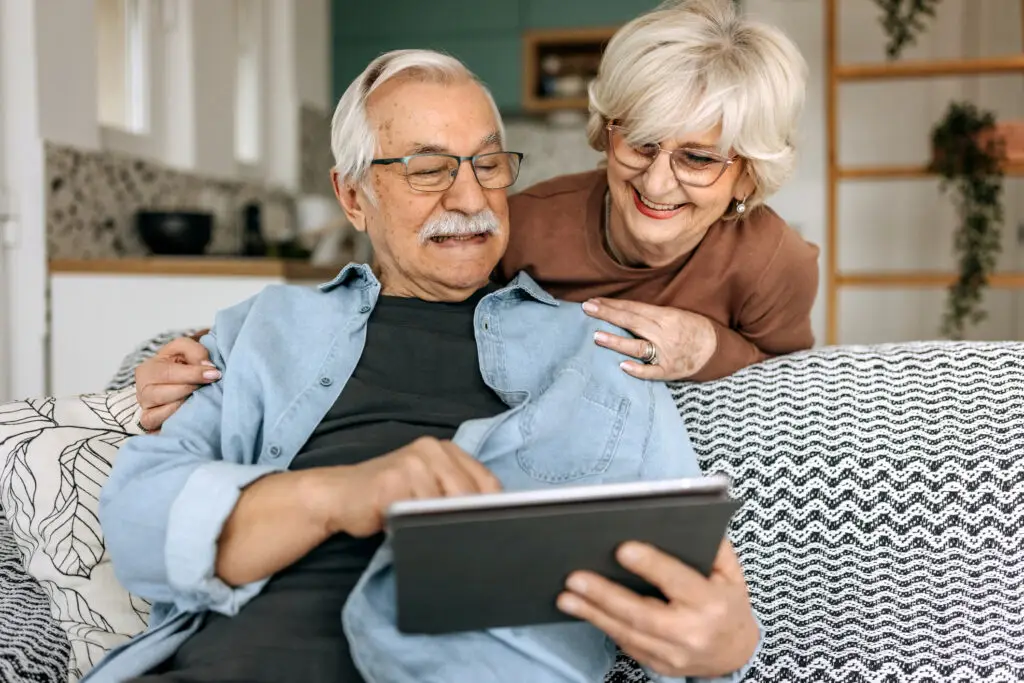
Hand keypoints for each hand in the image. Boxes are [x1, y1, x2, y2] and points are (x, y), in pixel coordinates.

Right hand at [135, 336, 218, 431]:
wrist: (176, 383)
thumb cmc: (180, 365)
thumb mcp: (185, 350)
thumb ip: (194, 351)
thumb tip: (207, 367)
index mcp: (147, 370)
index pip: (168, 373)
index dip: (193, 374)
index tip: (215, 374)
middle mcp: (143, 392)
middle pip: (164, 393)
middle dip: (190, 389)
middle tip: (210, 385)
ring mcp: (146, 410)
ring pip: (164, 410)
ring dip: (186, 404)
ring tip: (201, 397)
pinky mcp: (153, 424)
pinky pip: (163, 425)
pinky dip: (178, 419)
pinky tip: (191, 412)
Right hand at [323, 436, 501, 537]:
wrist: (340, 495)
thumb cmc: (387, 496)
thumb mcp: (428, 488)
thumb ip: (456, 494)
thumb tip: (491, 518)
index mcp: (447, 449)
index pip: (487, 481)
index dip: (493, 509)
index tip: (496, 531)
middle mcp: (432, 450)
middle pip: (469, 495)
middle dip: (467, 521)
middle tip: (462, 542)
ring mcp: (412, 462)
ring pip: (444, 507)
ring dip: (437, 527)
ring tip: (424, 533)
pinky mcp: (393, 479)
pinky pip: (417, 513)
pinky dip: (415, 528)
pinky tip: (404, 530)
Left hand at [557, 540, 758, 678]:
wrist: (735, 651)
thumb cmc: (727, 602)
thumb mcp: (731, 572)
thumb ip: (713, 547)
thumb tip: (683, 519)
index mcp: (712, 603)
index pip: (677, 581)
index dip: (650, 566)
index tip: (621, 549)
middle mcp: (693, 633)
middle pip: (642, 615)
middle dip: (605, 596)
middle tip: (575, 578)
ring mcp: (675, 655)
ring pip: (628, 633)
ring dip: (593, 614)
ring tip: (566, 596)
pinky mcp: (660, 666)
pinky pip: (626, 645)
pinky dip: (602, 626)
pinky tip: (582, 610)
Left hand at [582, 299, 716, 380]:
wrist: (717, 349)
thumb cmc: (693, 328)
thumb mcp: (675, 314)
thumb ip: (650, 314)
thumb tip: (621, 312)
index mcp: (667, 317)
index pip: (634, 309)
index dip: (613, 305)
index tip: (593, 301)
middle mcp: (665, 334)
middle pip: (632, 323)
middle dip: (608, 315)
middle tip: (586, 308)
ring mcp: (667, 354)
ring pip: (638, 346)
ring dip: (617, 341)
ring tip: (597, 336)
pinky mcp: (670, 371)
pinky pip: (652, 372)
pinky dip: (638, 369)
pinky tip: (622, 366)